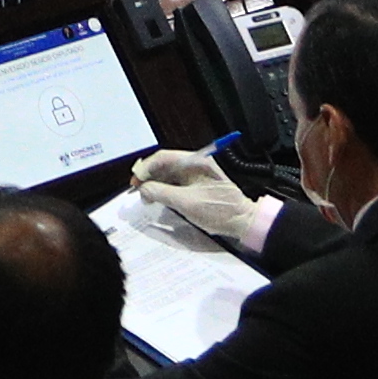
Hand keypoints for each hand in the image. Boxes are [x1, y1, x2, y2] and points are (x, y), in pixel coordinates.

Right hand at [122, 149, 256, 250]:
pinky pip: (174, 183)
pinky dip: (163, 190)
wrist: (242, 221)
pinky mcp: (195, 186)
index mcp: (196, 162)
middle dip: (148, 176)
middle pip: (164, 164)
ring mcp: (195, 175)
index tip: (136, 181)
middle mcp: (195, 165)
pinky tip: (157, 199)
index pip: (164, 157)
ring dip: (154, 184)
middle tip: (138, 190)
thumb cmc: (220, 211)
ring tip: (146, 197)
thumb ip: (162, 193)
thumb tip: (143, 188)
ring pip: (168, 174)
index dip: (146, 168)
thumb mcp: (187, 203)